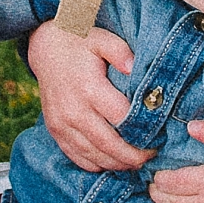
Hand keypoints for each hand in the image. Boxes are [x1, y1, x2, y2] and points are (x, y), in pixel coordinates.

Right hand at [26, 20, 145, 170]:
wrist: (45, 47)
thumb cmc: (79, 42)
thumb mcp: (101, 38)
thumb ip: (120, 51)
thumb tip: (135, 69)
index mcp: (89, 88)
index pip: (121, 118)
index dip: (142, 130)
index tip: (158, 137)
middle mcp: (74, 111)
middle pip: (108, 144)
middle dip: (132, 156)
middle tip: (150, 158)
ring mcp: (62, 124)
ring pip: (93, 156)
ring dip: (116, 164)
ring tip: (135, 163)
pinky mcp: (55, 131)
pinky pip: (76, 157)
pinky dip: (96, 164)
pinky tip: (111, 162)